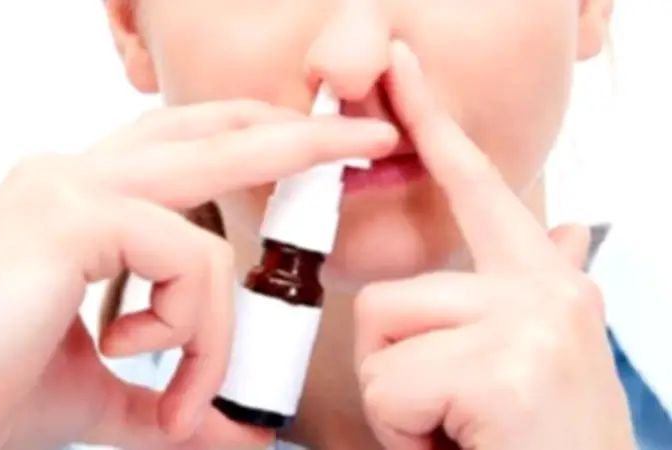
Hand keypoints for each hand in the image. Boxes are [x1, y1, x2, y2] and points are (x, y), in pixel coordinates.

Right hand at [0, 100, 396, 449]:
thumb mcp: (108, 390)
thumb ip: (175, 394)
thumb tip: (236, 432)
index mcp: (79, 199)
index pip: (184, 147)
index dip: (250, 140)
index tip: (310, 148)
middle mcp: (72, 174)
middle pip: (211, 133)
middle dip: (294, 137)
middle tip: (365, 137)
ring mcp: (68, 185)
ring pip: (206, 227)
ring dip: (213, 321)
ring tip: (177, 387)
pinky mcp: (69, 214)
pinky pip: (186, 261)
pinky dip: (189, 329)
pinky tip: (137, 364)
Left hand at [353, 41, 633, 449]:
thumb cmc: (545, 440)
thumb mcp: (550, 356)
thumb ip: (545, 283)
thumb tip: (566, 228)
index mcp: (541, 282)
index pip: (477, 186)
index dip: (432, 122)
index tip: (398, 66)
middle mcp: (542, 288)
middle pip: (389, 297)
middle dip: (397, 370)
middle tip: (454, 417)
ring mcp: (528, 321)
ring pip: (381, 339)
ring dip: (400, 406)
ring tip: (460, 432)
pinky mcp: (506, 367)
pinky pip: (390, 387)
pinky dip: (405, 434)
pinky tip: (462, 445)